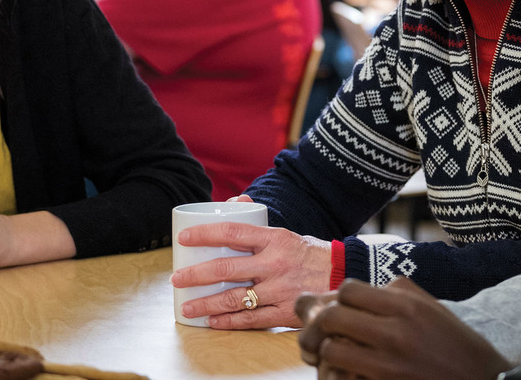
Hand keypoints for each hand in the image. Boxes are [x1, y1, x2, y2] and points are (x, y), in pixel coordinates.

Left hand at [170, 223, 330, 328]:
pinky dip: (229, 322)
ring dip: (207, 304)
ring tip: (188, 307)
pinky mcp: (285, 312)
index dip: (205, 234)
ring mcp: (280, 289)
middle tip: (177, 279)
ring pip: (235, 299)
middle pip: (227, 269)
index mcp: (274, 239)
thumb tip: (235, 200)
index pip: (232, 232)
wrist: (343, 275)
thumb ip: (258, 222)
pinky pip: (251, 319)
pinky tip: (213, 321)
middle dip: (196, 275)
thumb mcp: (285, 233)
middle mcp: (275, 263)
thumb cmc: (308, 253)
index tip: (184, 239)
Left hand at [296, 278, 511, 379]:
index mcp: (406, 305)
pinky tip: (344, 372)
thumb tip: (356, 289)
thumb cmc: (458, 345)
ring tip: (332, 354)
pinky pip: (344, 377)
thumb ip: (396, 292)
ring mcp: (388, 364)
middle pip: (332, 317)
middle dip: (319, 323)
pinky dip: (337, 374)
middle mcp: (395, 331)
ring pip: (331, 350)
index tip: (340, 308)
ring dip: (326, 352)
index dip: (337, 298)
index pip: (348, 290)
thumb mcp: (432, 307)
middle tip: (321, 331)